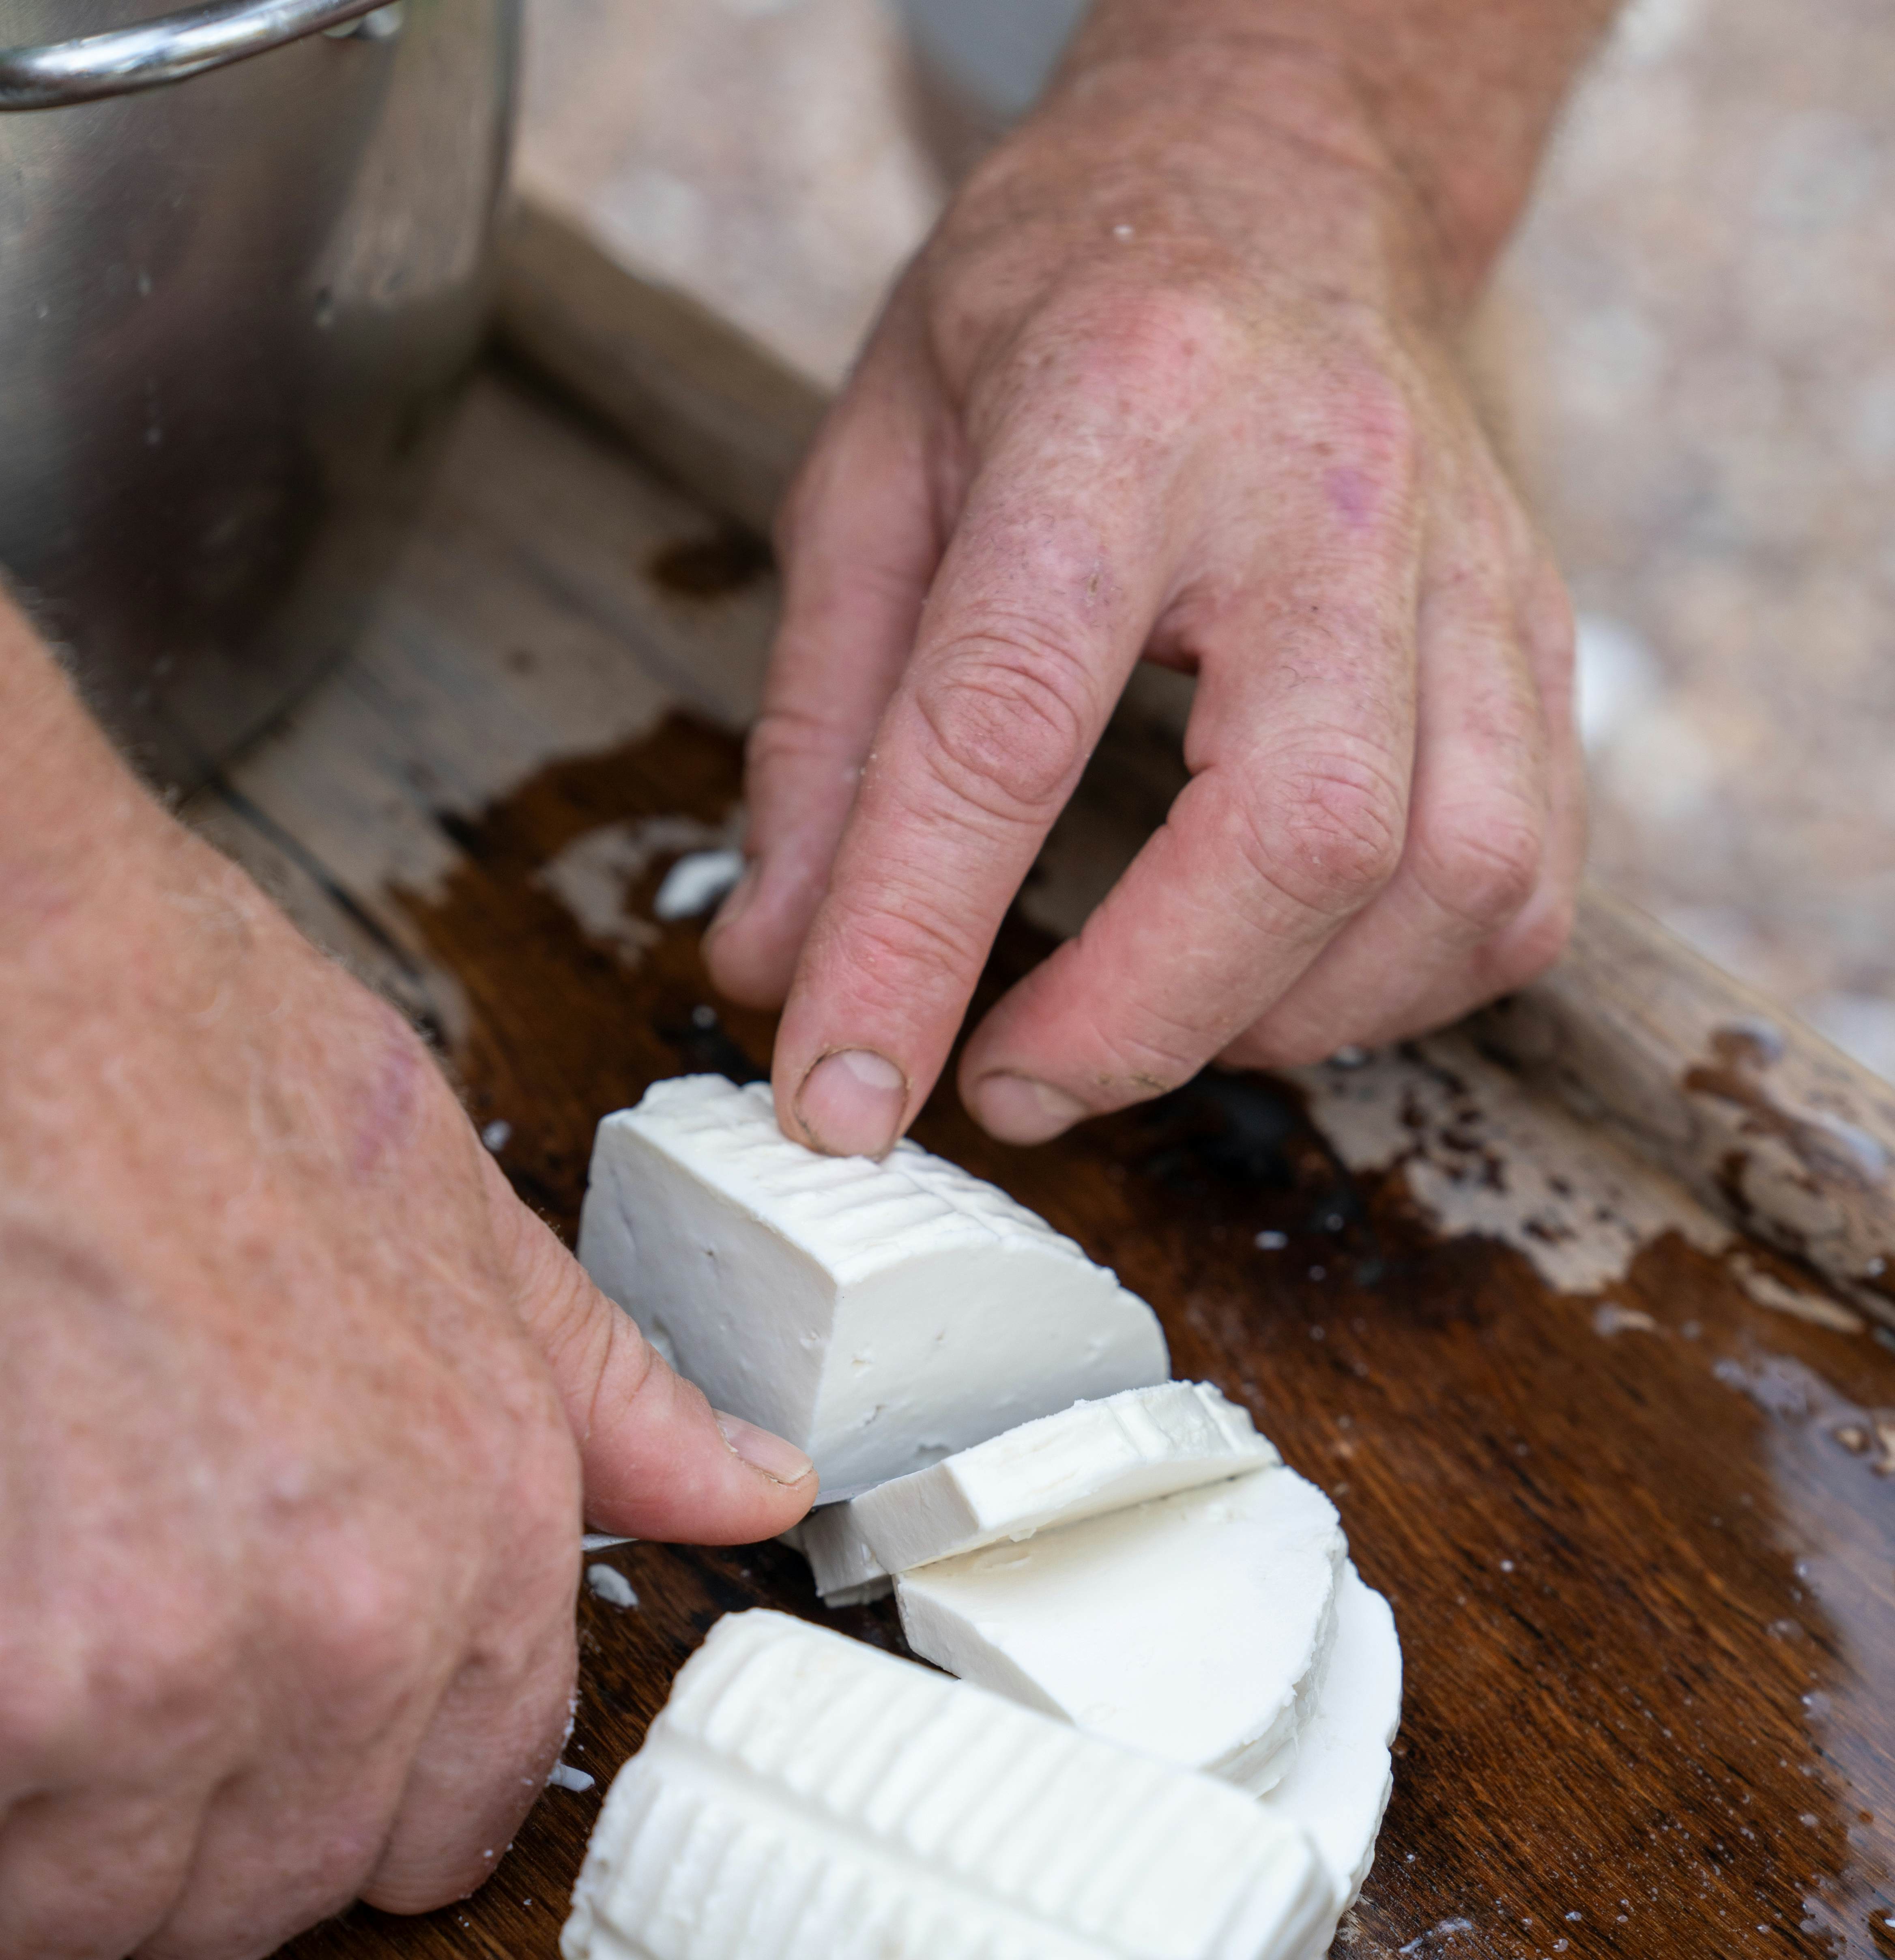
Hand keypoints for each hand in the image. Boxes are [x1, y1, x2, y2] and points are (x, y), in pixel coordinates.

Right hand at [0, 645, 812, 1959]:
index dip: (352, 1803)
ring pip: (109, 1908)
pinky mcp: (12, 1689)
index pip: (456, 1820)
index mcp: (479, 1531)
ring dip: (55, 1825)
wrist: (8, 978)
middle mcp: (349, 1630)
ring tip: (33, 1655)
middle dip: (186, 1824)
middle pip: (271, 1894)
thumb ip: (603, 1400)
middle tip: (112, 1684)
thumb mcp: (455, 1221)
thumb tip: (755, 1488)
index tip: (268, 1745)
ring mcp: (170, 1675)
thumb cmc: (193, 1064)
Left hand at [705, 31, 1582, 1153]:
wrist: (1281, 168)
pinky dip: (1399, 988)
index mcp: (1120, 414)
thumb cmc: (1065, 310)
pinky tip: (1283, 975)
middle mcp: (1330, 489)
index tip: (844, 1095)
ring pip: (1443, 883)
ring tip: (1147, 1022)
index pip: (1009, 729)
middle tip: (1009, 1086)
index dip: (914, 945)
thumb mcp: (875, 464)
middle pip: (1296, 834)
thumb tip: (776, 962)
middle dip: (1138, 1021)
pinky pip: (1520, 887)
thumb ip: (821, 731)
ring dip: (1278, 1020)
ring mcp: (1469, 566)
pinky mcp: (1541, 635)